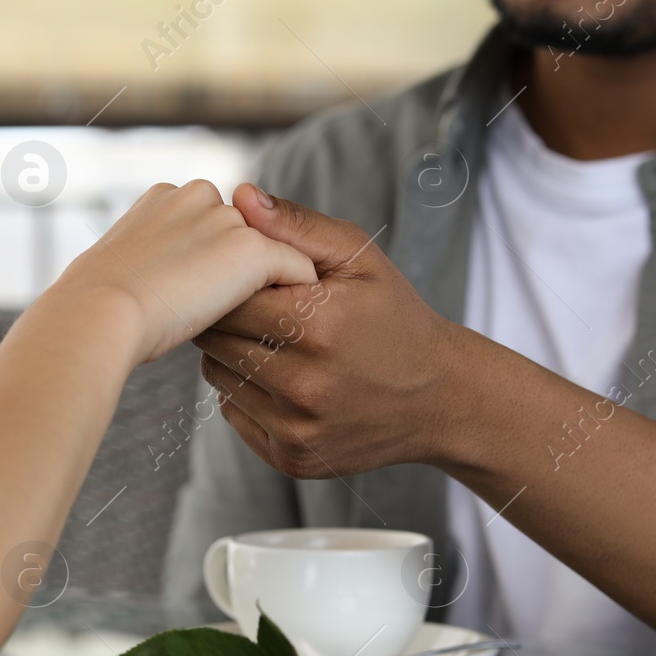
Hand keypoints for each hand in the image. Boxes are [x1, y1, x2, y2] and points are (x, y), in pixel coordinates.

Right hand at [52, 180, 317, 363]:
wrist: (98, 314)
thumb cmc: (92, 308)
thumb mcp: (119, 272)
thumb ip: (150, 263)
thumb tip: (149, 282)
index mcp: (164, 198)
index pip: (208, 227)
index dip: (210, 266)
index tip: (201, 302)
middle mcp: (199, 197)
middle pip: (244, 235)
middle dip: (242, 271)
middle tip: (231, 315)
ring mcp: (228, 222)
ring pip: (272, 253)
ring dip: (270, 286)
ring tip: (260, 326)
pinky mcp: (252, 250)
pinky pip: (298, 272)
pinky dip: (297, 297)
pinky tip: (283, 329)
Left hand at [194, 184, 461, 477]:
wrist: (438, 398)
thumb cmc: (394, 316)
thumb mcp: (360, 259)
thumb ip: (297, 226)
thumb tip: (240, 196)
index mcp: (319, 327)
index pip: (231, 298)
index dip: (231, 283)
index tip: (244, 277)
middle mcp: (305, 384)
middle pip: (217, 340)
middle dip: (226, 317)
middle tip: (252, 307)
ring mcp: (296, 428)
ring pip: (219, 378)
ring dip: (231, 355)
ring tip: (270, 340)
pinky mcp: (290, 459)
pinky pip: (234, 414)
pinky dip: (245, 392)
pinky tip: (280, 378)